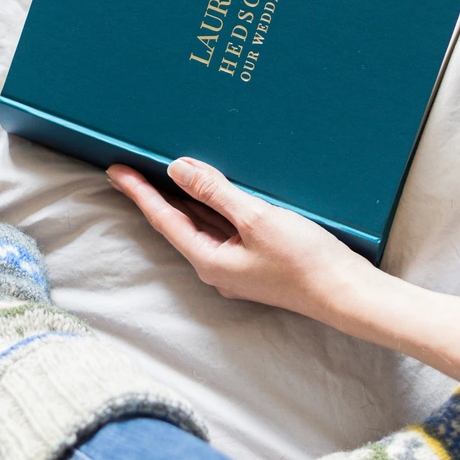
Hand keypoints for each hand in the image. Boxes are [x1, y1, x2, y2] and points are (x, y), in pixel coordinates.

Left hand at [106, 158, 377, 320]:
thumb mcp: (256, 217)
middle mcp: (215, 265)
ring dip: (180, 198)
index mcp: (209, 258)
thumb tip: (178, 169)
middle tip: (131, 167)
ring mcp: (234, 264)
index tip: (115, 170)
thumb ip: (215, 192)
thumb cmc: (304, 260)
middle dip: (154, 194)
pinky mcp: (253, 258)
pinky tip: (210, 189)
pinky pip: (220, 226)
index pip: (163, 218)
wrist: (345, 292)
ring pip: (198, 224)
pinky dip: (209, 204)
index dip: (138, 192)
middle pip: (176, 222)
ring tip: (161, 173)